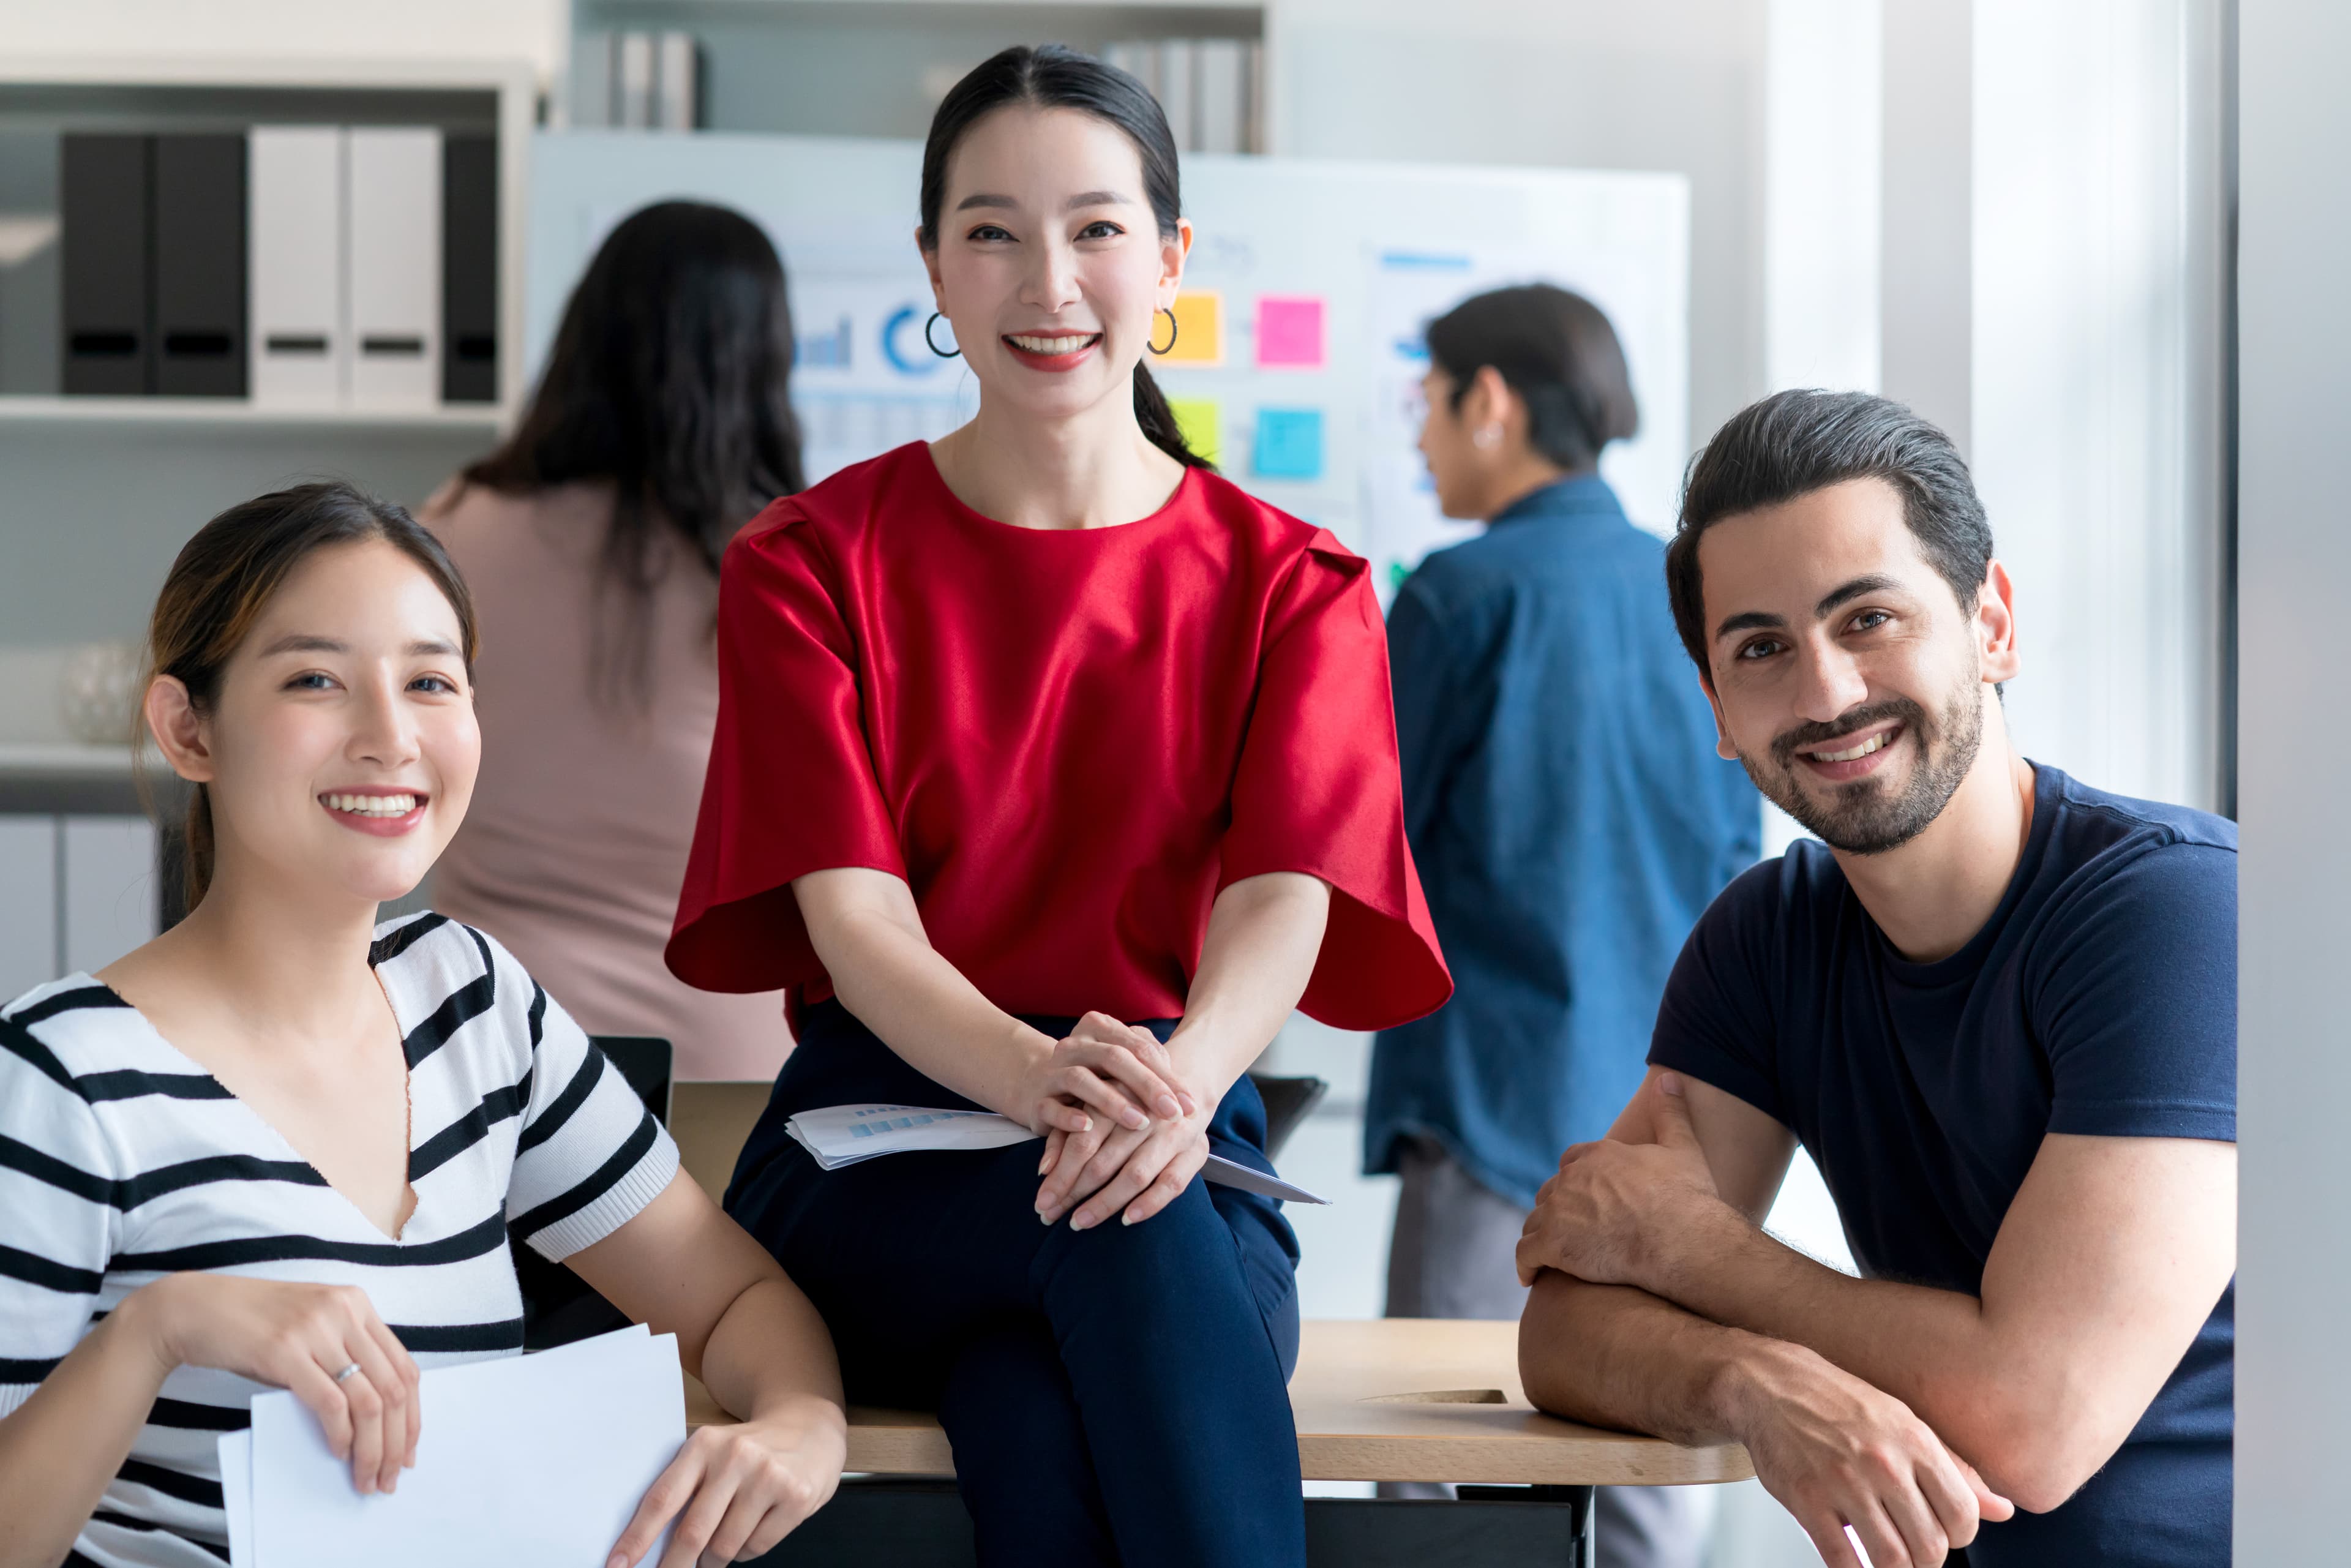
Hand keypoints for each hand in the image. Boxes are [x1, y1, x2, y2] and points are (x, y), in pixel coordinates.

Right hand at [133, 1273, 418, 1495]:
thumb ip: (342, 1358)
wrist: (196, 1309)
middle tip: (390, 1477)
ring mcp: (316, 1330)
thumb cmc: (253, 1327)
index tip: (408, 1451)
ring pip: (368, 1401)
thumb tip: (371, 1421)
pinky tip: (338, 1453)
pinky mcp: (285, 1352)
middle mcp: (345, 1312)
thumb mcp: (312, 1331)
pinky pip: (330, 1403)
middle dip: (396, 1441)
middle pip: (393, 1388)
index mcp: (358, 1304)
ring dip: (372, 1448)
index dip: (412, 1416)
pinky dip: (340, 1435)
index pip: (405, 1368)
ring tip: (366, 1477)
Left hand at [607, 1398, 846, 1567]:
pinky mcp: (795, 1496)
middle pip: (693, 1532)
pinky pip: (755, 1548)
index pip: (662, 1499)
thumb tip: (653, 1546)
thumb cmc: (751, 1449)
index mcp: (704, 1444)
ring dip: (713, 1561)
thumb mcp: (714, 1454)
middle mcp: (736, 1457)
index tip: (617, 1564)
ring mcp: (768, 1477)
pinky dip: (745, 1552)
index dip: (637, 1537)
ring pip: (724, 1547)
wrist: (811, 1427)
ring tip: (715, 1551)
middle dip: (674, 1566)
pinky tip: (750, 1532)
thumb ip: (687, 1490)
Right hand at [1015, 1012, 1195, 1140]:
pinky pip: (1051, 1107)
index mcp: (1099, 1028)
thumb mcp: (1121, 1064)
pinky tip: (1087, 1127)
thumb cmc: (1095, 1074)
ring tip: (1138, 1122)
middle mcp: (1075, 1044)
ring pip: (1081, 1080)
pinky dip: (1068, 1117)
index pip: (1139, 1048)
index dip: (1167, 1076)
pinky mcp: (1036, 1100)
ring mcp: (1053, 1071)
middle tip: (1172, 1113)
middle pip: (1114, 1058)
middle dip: (1147, 1086)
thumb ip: (1150, 1065)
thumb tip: (1181, 1089)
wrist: (1037, 1083)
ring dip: (1112, 1102)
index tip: (1190, 1105)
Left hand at [1037, 1099, 1215, 1229]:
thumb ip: (1065, 1134)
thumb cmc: (1126, 1101)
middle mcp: (1146, 1114)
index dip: (1061, 1174)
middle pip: (1104, 1162)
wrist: (1184, 1086)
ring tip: (1079, 1222)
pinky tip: (1126, 1218)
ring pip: (1134, 1175)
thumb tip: (1043, 1170)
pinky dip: (1150, 1204)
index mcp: (1116, 1097)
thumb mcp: (1093, 1104)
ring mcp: (1174, 1133)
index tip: (1042, 1201)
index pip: (1083, 1142)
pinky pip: (1172, 1184)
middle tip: (1050, 1215)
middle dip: (1074, 1193)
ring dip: (1104, 1203)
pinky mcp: (1196, 1151)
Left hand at [1516, 1071, 1727, 1288]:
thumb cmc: (1688, 1200)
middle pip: (1551, 1193)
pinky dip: (1526, 1265)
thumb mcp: (1683, 1147)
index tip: (1586, 1199)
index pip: (1572, 1162)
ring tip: (1552, 1256)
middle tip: (1571, 1233)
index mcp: (1598, 1154)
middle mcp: (1572, 1178)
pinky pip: (1526, 1254)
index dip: (1578, 1180)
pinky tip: (1532, 1277)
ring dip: (1542, 1237)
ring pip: (1536, 1222)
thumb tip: (1669, 1076)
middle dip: (1559, 1209)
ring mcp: (1559, 1211)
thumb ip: (1671, 1111)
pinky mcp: (1552, 1245)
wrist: (1685, 1242)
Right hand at [1729, 1342, 2013, 1567]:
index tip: (1940, 1533)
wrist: (1771, 1383)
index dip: (1958, 1537)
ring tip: (1889, 1562)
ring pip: (1892, 1560)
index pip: (1963, 1516)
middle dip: (1927, 1562)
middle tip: (1914, 1553)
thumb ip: (1955, 1469)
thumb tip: (2003, 1510)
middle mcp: (1884, 1463)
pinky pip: (1842, 1560)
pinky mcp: (1807, 1500)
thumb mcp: (1905, 1424)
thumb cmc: (1841, 1404)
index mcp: (1915, 1442)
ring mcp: (1844, 1483)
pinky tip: (1856, 1565)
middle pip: (1931, 1547)